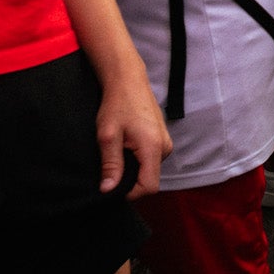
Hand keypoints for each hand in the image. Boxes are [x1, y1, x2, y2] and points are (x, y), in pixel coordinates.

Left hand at [95, 63, 170, 196]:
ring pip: (149, 170)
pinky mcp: (162, 139)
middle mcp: (165, 147)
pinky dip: (138, 159)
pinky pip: (151, 160)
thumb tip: (108, 190)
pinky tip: (126, 145)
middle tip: (111, 164)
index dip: (130, 193)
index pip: (149, 187)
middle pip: (150, 180)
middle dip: (129, 179)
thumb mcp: (108, 136)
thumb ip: (111, 165)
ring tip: (119, 149)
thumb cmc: (117, 104)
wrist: (128, 81)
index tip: (111, 184)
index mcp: (153, 147)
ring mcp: (166, 142)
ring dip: (133, 168)